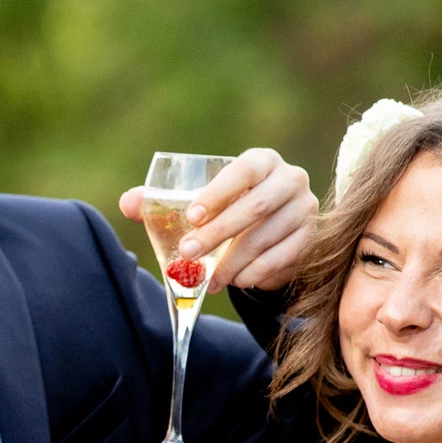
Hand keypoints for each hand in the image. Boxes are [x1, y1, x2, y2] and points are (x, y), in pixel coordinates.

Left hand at [119, 147, 316, 291]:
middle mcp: (290, 179)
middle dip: (219, 233)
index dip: (219, 192)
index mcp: (262, 161)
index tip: (192, 217)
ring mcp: (305, 209)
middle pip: (255, 207)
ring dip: (233, 261)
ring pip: (267, 237)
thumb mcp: (196, 202)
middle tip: (189, 253)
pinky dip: (256, 272)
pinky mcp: (312, 238)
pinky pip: (284, 258)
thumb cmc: (225, 209)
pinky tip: (236, 281)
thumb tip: (129, 204)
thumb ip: (160, 201)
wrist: (270, 232)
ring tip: (208, 278)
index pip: (244, 170)